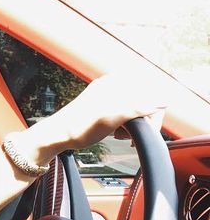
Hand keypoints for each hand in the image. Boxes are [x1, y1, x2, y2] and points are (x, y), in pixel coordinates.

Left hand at [23, 73, 167, 164]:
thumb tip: (162, 100)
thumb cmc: (78, 128)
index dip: (154, 113)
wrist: (56, 136)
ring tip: (121, 135)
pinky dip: (125, 124)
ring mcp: (109, 95)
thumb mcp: (112, 118)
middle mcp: (113, 85)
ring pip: (137, 108)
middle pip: (146, 100)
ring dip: (135, 124)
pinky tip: (116, 133)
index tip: (147, 129)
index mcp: (116, 83)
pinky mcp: (105, 105)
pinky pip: (126, 112)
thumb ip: (138, 106)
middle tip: (131, 136)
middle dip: (144, 120)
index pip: (152, 92)